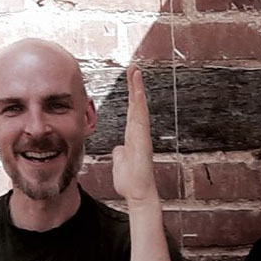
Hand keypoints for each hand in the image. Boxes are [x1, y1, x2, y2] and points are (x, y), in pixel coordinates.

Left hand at [112, 65, 157, 203]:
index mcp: (133, 137)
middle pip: (137, 105)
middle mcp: (139, 133)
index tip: (130, 80)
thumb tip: (118, 148)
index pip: (132, 112)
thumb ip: (120, 152)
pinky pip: (140, 116)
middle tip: (134, 68)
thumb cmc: (130, 181)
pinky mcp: (142, 138)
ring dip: (137, 88)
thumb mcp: (120, 162)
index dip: (131, 96)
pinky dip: (139, 102)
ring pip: (139, 107)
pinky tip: (137, 90)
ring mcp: (142, 135)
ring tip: (135, 71)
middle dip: (135, 86)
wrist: (138, 193)